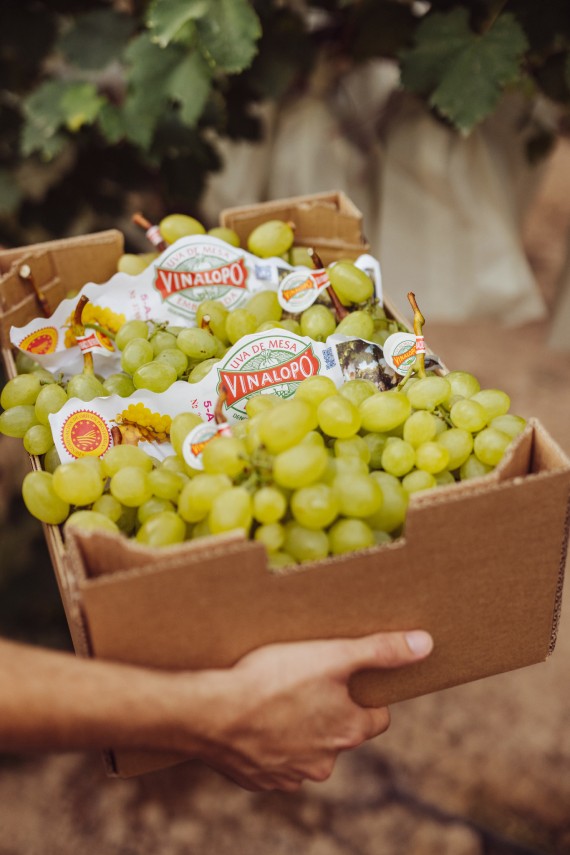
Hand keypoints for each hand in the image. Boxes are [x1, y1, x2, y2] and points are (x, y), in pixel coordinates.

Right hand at [194, 630, 432, 791]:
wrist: (210, 713)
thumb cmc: (272, 679)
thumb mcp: (332, 655)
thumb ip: (380, 651)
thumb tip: (427, 645)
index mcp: (348, 731)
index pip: (377, 717)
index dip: (365, 695)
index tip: (348, 678)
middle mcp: (325, 762)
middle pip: (339, 733)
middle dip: (327, 711)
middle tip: (304, 681)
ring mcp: (290, 775)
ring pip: (305, 748)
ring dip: (296, 728)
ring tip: (273, 696)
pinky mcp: (258, 780)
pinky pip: (272, 760)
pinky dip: (267, 743)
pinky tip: (252, 717)